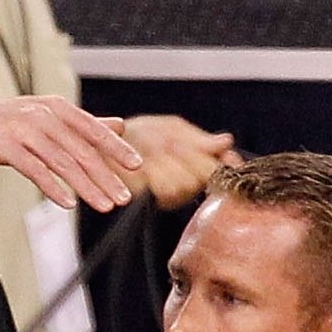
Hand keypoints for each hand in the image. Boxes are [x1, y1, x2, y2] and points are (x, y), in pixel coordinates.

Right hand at [0, 96, 139, 212]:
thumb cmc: (5, 124)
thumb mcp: (46, 120)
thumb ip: (81, 125)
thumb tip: (119, 126)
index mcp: (58, 108)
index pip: (93, 130)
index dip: (115, 148)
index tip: (135, 166)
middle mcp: (44, 115)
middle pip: (81, 150)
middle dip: (105, 176)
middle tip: (122, 198)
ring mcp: (24, 130)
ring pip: (62, 163)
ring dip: (86, 187)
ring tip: (103, 205)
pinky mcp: (4, 146)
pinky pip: (34, 170)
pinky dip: (53, 187)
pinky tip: (68, 203)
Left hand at [119, 113, 240, 209]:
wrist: (105, 144)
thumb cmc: (141, 134)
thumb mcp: (171, 129)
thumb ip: (197, 139)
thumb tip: (227, 142)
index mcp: (199, 164)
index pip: (222, 168)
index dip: (224, 161)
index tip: (220, 152)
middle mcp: (188, 184)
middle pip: (204, 178)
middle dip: (191, 158)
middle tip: (174, 144)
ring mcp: (170, 196)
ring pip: (184, 185)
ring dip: (170, 165)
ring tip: (156, 152)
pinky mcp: (150, 202)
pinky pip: (162, 191)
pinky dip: (155, 175)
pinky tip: (145, 165)